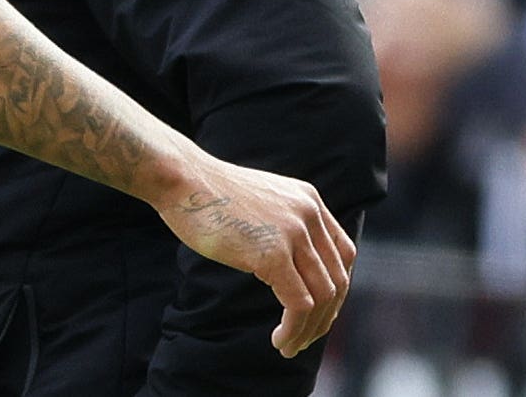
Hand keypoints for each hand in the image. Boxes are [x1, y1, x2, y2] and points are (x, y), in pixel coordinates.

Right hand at [154, 155, 354, 357]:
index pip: (343, 254)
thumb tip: (286, 261)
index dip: (337, 289)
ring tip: (290, 346)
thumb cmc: (207, 193)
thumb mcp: (260, 201)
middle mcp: (308, 214)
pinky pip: (299, 304)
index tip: (320, 311)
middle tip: (306, 338)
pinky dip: (293, 329)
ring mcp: (293, 234)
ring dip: (310, 330)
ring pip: (323, 296)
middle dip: (326, 317)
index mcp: (308, 199)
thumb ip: (282, 222)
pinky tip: (279, 340)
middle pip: (337, 279)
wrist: (182, 179)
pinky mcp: (273, 255)